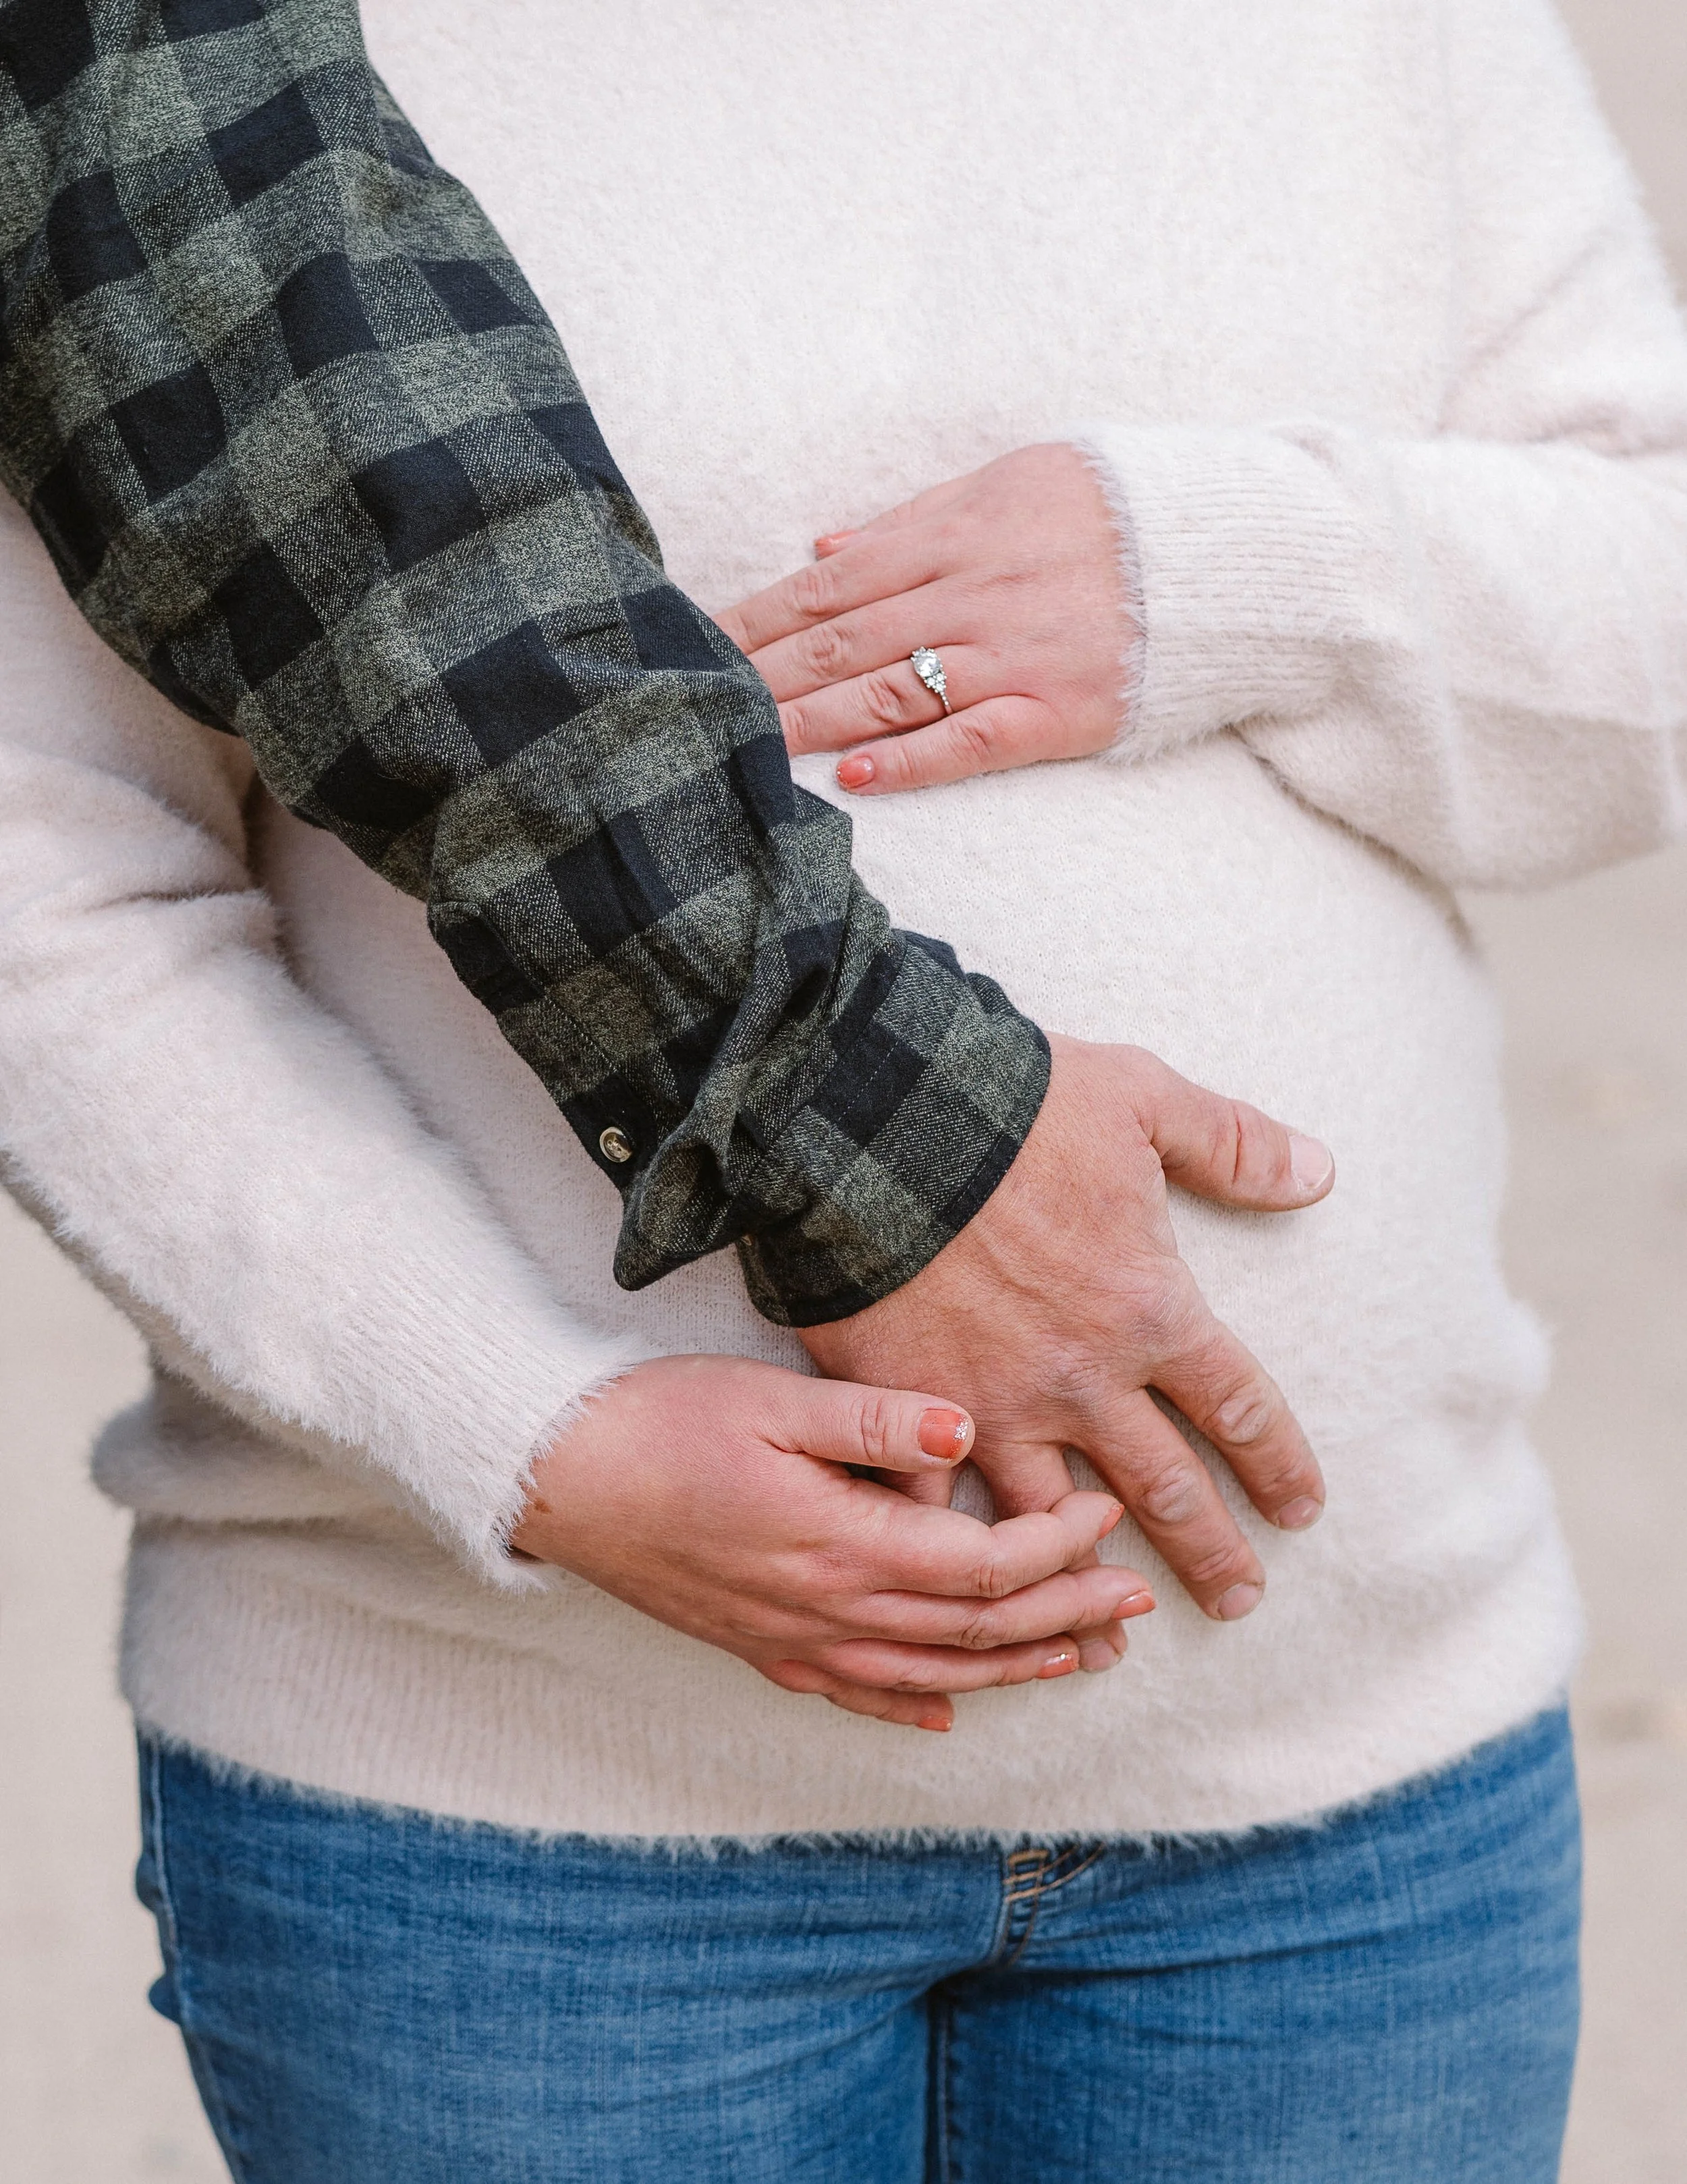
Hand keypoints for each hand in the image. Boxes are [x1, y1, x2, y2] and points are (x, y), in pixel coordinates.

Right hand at [511, 1354, 1153, 1730]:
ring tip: (1078, 1657)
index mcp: (843, 1543)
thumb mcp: (769, 1398)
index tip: (1108, 1514)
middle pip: (975, 1631)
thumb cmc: (659, 1421)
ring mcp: (792, 1640)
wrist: (553, 1478)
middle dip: (1065, 1615)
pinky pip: (854, 1694)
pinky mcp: (758, 1646)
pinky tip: (943, 1713)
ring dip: (1012, 1668)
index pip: (984, 1564)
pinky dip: (911, 1706)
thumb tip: (967, 1428)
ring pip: (929, 1674)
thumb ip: (875, 1417)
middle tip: (1136, 1601)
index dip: (1058, 1545)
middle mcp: (828, 1609)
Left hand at [717, 441, 1133, 794]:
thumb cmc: (1117, 510)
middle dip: (760, 675)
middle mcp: (976, 593)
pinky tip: (854, 776)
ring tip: (743, 744)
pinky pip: (970, 740)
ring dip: (810, 722)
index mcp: (958, 531)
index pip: (831, 581)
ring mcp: (1016, 656)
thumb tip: (824, 545)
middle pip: (844, 640)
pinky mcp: (1058, 711)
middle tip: (688, 703)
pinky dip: (910, 760)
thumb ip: (915, 518)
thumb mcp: (1013, 481)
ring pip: (891, 692)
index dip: (758, 615)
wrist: (1237, 551)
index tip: (694, 640)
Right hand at [800, 1037, 1334, 1622]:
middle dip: (1208, 1550)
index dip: (1276, 1462)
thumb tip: (1318, 1171)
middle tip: (1240, 1600)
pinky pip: (933, 1507)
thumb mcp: (1143, 1099)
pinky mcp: (911, 1412)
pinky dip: (948, 1557)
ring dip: (1084, 1586)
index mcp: (1150, 1311)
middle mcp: (1084, 1380)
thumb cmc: (1012, 1108)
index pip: (1238, 1407)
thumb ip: (1232, 1143)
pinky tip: (959, 1603)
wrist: (877, 1123)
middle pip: (1165, 1488)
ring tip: (1106, 1647)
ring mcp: (995, 1407)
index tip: (1301, 1511)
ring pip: (1054, 1522)